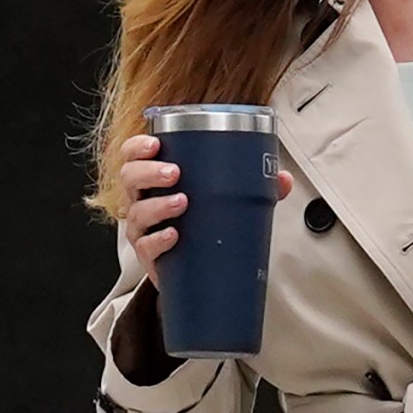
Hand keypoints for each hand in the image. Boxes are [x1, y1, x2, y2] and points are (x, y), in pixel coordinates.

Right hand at [117, 134, 293, 286]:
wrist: (198, 270)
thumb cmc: (204, 223)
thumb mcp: (228, 200)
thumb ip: (256, 186)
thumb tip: (282, 178)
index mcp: (156, 180)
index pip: (135, 156)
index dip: (138, 147)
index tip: (155, 143)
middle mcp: (143, 201)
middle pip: (130, 178)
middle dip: (149, 172)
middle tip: (174, 172)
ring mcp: (144, 229)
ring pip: (137, 212)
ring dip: (158, 205)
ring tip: (182, 201)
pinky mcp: (150, 256)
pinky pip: (147, 247)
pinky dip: (158, 240)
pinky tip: (173, 235)